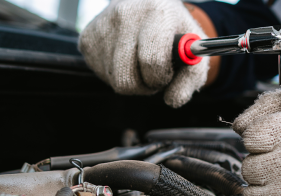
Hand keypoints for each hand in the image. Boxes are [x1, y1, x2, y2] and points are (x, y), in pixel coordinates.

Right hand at [78, 0, 207, 106]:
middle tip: (154, 76)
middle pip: (127, 77)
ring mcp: (102, 26)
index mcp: (158, 13)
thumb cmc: (172, 31)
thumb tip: (173, 100)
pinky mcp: (87, 38)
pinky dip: (116, 75)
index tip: (166, 75)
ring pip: (114, 80)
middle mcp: (126, 14)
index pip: (152, 60)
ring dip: (132, 81)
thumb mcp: (193, 49)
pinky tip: (127, 60)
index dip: (160, 78)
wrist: (146, 5)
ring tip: (141, 65)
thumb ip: (192, 78)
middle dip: (145, 85)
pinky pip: (101, 74)